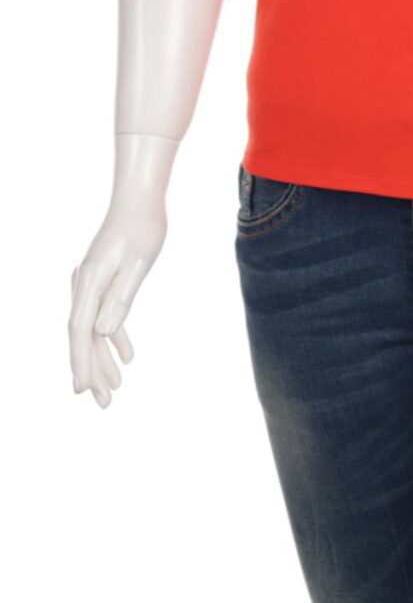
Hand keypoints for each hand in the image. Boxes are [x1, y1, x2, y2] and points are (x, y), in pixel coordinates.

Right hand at [68, 197, 166, 407]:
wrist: (139, 199)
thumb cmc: (143, 227)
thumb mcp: (139, 263)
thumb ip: (121, 297)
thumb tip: (102, 332)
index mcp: (90, 281)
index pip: (80, 331)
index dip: (81, 361)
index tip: (83, 389)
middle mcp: (84, 284)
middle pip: (83, 336)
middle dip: (91, 370)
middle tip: (102, 403)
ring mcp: (91, 283)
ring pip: (93, 330)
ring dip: (102, 358)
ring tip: (114, 388)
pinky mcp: (102, 281)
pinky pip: (103, 316)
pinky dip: (114, 337)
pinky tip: (128, 356)